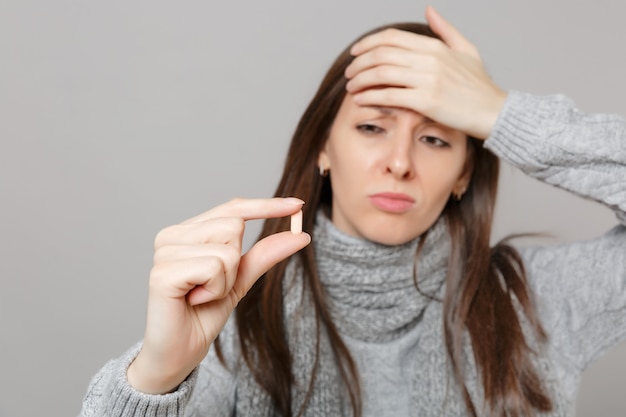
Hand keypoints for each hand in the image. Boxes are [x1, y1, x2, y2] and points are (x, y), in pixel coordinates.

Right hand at [127, 197, 310, 393]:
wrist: (179, 353)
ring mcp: (164, 252)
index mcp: (188, 231)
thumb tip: (300, 234)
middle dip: (235, 264)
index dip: (266, 206)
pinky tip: (193, 300)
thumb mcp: (240, 280)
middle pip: (234, 226)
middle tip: (211, 287)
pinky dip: (214, 290)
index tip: (298, 204)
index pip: (233, 209)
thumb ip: (264, 254)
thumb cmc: (203, 315)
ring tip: (200, 295)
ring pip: (228, 250)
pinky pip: (214, 268)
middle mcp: (172, 235)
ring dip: (225, 280)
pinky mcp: (162, 272)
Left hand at [344, 6, 506, 138]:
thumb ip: (445, 29)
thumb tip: (428, 10)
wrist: (493, 112)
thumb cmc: (479, 85)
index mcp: (435, 46)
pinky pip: (389, 96)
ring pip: (382, 73)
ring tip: (351, 86)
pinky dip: (370, 96)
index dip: (368, 43)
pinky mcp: (426, 101)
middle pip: (382, 54)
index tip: (355, 52)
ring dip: (361, 79)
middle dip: (359, 62)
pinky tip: (360, 99)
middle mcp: (429, 59)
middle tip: (349, 72)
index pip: (391, 38)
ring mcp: (428, 80)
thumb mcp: (466, 49)